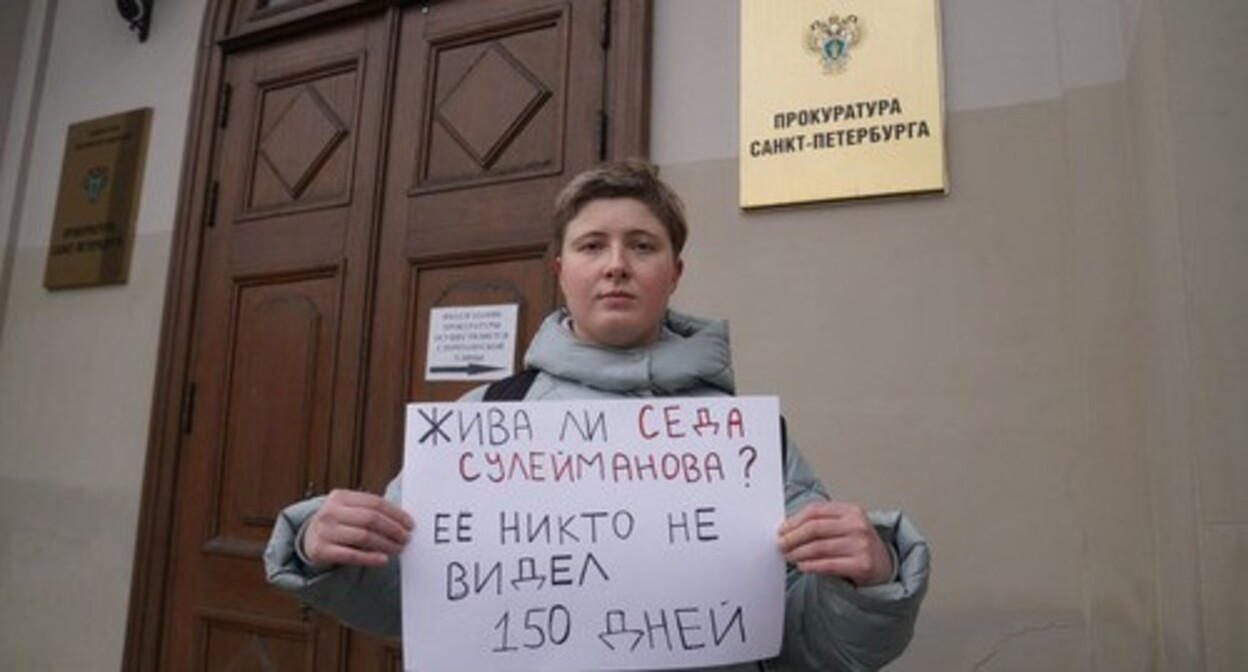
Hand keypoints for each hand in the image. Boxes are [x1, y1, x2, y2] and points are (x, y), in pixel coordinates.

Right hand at [302, 489, 413, 567]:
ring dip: (385, 544)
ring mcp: (324, 531)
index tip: (409, 523)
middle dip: (393, 529)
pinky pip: (351, 555)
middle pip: (370, 519)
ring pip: (363, 536)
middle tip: (406, 537)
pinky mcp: (321, 551)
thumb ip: (371, 510)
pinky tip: (383, 559)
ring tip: (397, 548)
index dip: (396, 514)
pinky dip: (370, 558)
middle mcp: (330, 512)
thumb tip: (403, 520)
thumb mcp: (349, 509)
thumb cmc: (338, 523)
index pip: (375, 503)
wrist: (309, 539)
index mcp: (340, 496)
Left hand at [778, 501, 892, 585]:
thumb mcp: (844, 525)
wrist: (884, 564)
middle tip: (781, 544)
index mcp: (851, 510)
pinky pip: (828, 565)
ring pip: (818, 547)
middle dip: (793, 537)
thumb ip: (821, 522)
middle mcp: (857, 525)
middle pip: (814, 528)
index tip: (782, 530)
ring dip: (798, 553)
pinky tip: (802, 566)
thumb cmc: (858, 543)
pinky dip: (811, 566)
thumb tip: (788, 528)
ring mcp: (861, 545)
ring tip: (789, 556)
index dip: (794, 521)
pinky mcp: (862, 565)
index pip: (815, 511)